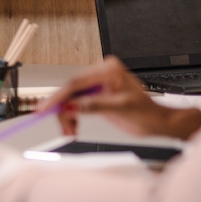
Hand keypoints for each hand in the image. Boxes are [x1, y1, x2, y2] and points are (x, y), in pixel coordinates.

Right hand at [45, 57, 200, 139]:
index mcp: (107, 70)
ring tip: (71, 131)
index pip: (76, 83)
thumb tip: (71, 105)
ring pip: (70, 100)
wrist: (156, 122)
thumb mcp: (120, 108)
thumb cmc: (146, 112)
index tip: (44, 108)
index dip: (58, 97)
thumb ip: (93, 105)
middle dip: (63, 111)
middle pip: (70, 91)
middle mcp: (99, 74)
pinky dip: (72, 118)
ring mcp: (96, 85)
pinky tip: (74, 127)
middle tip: (61, 127)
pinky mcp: (94, 96)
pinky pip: (75, 105)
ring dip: (67, 117)